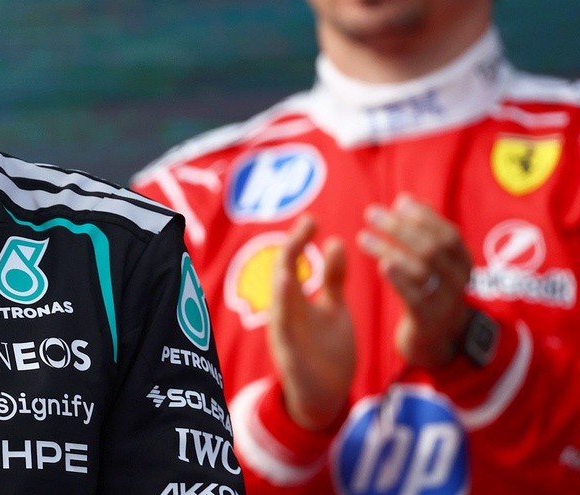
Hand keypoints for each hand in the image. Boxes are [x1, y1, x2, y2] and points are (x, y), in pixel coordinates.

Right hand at [268, 214, 355, 431]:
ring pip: (278, 306)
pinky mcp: (290, 359)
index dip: (299, 239)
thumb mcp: (333, 308)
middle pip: (282, 275)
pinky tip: (290, 307)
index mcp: (295, 300)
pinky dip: (284, 321)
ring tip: (287, 262)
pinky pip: (285, 337)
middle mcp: (285, 313)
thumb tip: (336, 242)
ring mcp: (285, 336)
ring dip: (282, 287)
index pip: (292, 262)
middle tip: (306, 224)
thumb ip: (333, 279)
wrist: (327, 396)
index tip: (311, 219)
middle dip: (291, 250)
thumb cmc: (327, 350)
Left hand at [358, 193, 472, 367]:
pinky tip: (381, 264)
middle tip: (371, 213)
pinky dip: (398, 279)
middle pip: (432, 248)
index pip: (448, 234)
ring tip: (363, 237)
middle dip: (400, 227)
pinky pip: (415, 297)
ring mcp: (445, 302)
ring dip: (390, 248)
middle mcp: (459, 281)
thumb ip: (423, 234)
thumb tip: (405, 200)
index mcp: (463, 263)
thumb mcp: (434, 263)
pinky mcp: (428, 321)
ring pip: (421, 269)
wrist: (434, 341)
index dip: (424, 216)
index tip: (398, 202)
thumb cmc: (429, 292)